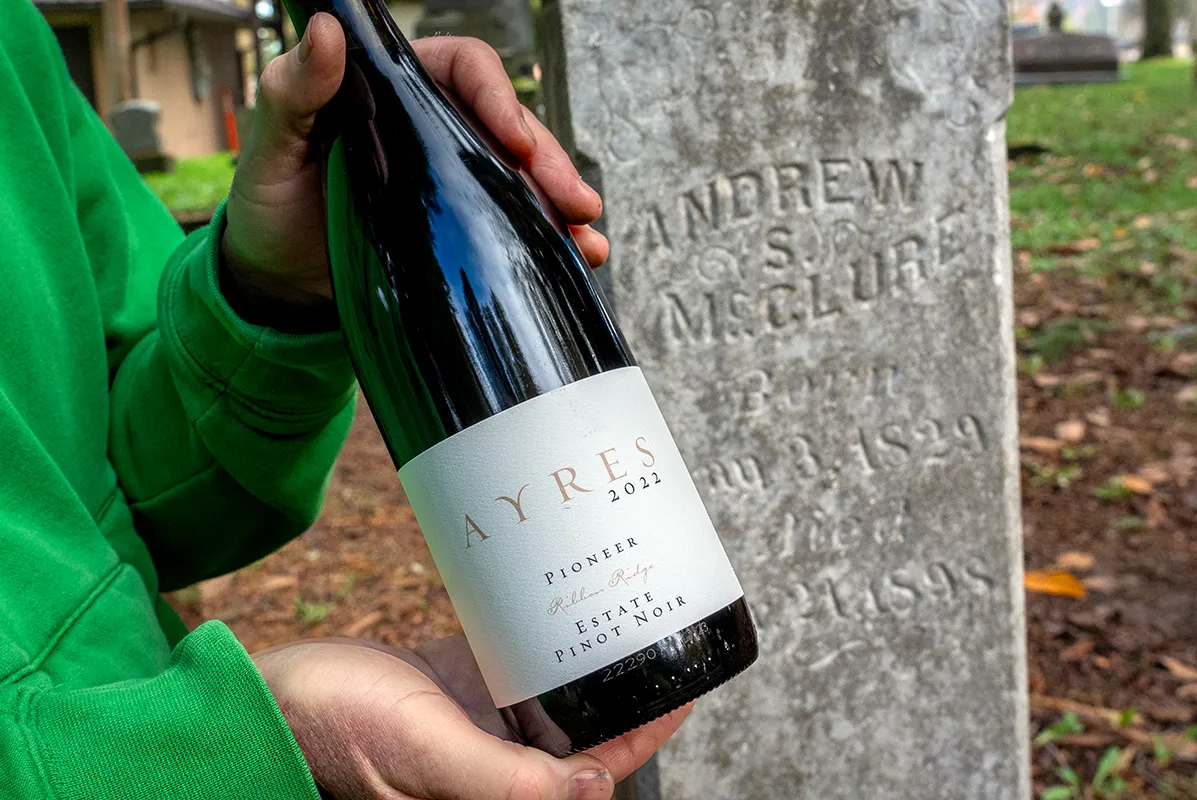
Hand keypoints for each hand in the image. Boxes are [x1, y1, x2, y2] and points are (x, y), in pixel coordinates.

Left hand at [223, 15, 608, 309]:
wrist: (278, 283)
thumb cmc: (270, 205)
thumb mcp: (269, 147)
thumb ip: (292, 91)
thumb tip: (324, 28)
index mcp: (396, 91)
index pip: (463, 70)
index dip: (498, 97)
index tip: (514, 140)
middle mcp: (435, 128)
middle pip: (510, 126)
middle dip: (550, 161)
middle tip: (575, 202)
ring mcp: (454, 180)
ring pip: (524, 177)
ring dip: (561, 203)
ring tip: (588, 238)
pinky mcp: (463, 227)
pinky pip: (517, 223)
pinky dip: (552, 238)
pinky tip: (581, 255)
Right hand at [253, 636, 689, 799]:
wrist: (271, 695)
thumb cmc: (335, 732)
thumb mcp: (426, 753)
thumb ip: (507, 781)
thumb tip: (594, 790)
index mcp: (494, 793)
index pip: (592, 773)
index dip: (644, 734)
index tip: (684, 685)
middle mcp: (492, 765)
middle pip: (580, 735)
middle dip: (621, 693)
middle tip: (658, 634)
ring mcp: (474, 726)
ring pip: (551, 700)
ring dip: (584, 664)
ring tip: (618, 613)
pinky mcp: (454, 689)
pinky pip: (511, 666)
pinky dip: (537, 641)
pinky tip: (556, 608)